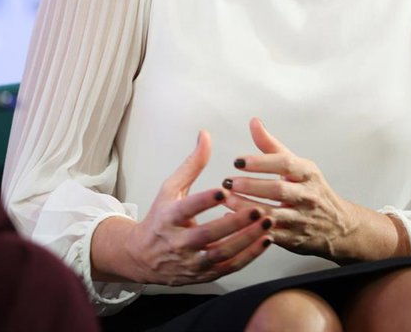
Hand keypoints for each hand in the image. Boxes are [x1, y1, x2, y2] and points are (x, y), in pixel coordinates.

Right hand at [114, 131, 272, 285]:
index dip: (204, 201)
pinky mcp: (203, 274)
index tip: (223, 190)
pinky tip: (265, 241)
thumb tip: (205, 135)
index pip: (187, 209)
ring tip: (267, 222)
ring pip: (221, 254)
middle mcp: (179, 242)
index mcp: (168, 217)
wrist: (143, 257)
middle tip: (257, 208)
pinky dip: (248, 256)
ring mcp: (192, 261)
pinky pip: (229, 267)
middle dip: (233, 223)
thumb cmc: (161, 217)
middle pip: (207, 235)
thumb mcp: (170, 189)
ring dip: (246, 240)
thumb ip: (192, 165)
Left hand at [223, 118, 363, 262]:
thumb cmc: (311, 190)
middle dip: (251, 186)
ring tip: (225, 199)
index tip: (237, 161)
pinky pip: (270, 235)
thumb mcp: (297, 166)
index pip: (284, 164)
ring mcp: (302, 219)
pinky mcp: (294, 239)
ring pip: (272, 214)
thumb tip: (254, 122)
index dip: (260, 162)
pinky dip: (251, 228)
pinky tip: (233, 220)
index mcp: (308, 173)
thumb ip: (271, 146)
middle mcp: (307, 195)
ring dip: (246, 208)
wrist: (338, 226)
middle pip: (278, 190)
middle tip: (228, 182)